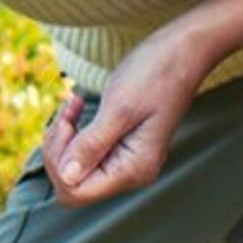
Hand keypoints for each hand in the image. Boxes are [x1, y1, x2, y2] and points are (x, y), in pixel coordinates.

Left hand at [42, 21, 217, 204]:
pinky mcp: (120, 144)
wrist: (183, 52)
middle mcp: (130, 172)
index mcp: (133, 170)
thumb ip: (92, 145)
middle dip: (59, 149)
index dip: (60, 162)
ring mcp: (126, 159)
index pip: (76, 191)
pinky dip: (74, 128)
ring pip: (74, 165)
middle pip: (72, 181)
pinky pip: (85, 148)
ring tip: (73, 104)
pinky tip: (78, 104)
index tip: (66, 126)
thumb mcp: (119, 108)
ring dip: (64, 135)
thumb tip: (67, 177)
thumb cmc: (155, 76)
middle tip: (67, 114)